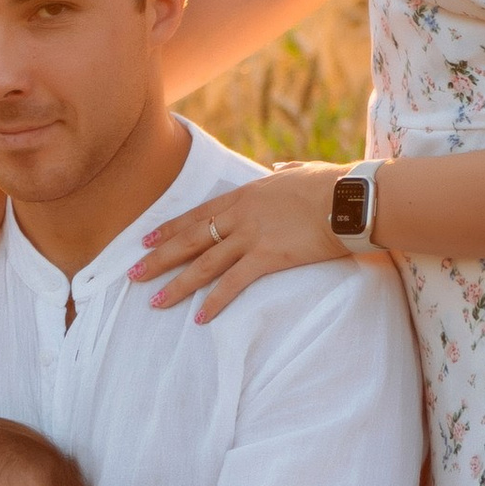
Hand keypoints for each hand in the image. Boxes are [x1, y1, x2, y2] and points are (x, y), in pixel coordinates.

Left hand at [131, 165, 360, 321]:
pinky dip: (215, 301)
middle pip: (191, 239)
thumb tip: (277, 167)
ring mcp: (252, 236)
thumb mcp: (300, 171)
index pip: (198, 215)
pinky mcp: (268, 257)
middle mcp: (241, 216)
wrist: (350, 198)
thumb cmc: (332, 184)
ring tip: (155, 301)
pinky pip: (233, 283)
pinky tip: (199, 318)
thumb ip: (283, 171)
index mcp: (245, 194)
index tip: (147, 240)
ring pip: (204, 264)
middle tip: (134, 273)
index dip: (170, 229)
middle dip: (160, 257)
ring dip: (177, 284)